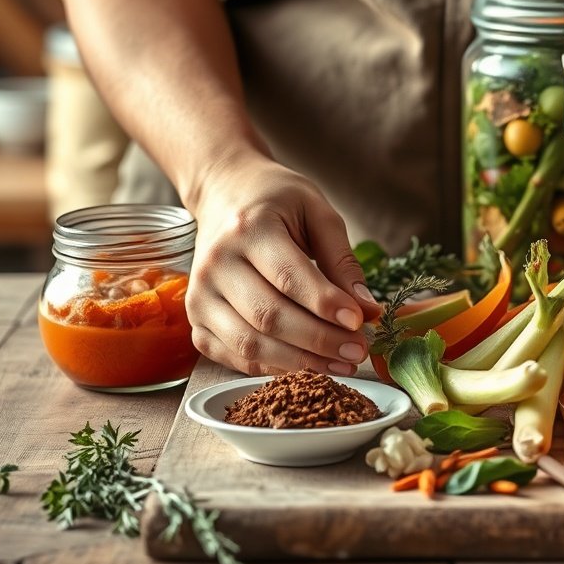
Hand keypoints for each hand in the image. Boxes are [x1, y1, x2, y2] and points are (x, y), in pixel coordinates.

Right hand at [185, 154, 381, 375]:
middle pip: (270, 317)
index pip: (289, 277)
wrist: (224, 194)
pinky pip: (234, 357)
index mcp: (248, 229)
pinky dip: (274, 369)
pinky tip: (308, 367)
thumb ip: (342, 260)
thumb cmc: (277, 201)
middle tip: (358, 351)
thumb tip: (367, 309)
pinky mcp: (196, 321)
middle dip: (320, 341)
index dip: (326, 305)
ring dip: (301, 363)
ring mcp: (199, 296)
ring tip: (341, 365)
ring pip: (251, 345)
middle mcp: (216, 264)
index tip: (359, 322)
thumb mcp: (317, 213)